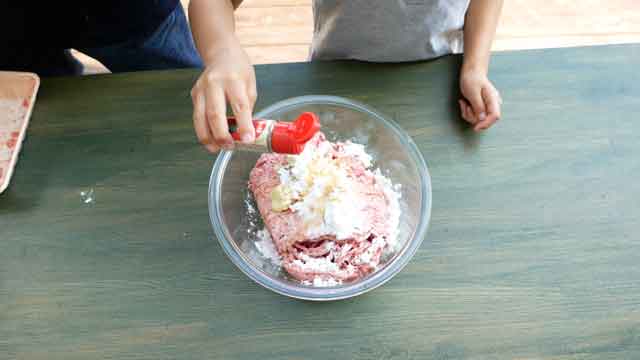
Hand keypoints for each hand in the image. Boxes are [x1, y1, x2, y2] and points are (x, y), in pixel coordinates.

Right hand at [191, 38, 256, 152]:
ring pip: (200, 118)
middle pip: (215, 113)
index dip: (244, 124)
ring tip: (217, 149)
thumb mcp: (251, 84)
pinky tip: (211, 140)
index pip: (239, 105)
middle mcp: (214, 83)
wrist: (221, 53)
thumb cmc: (238, 70)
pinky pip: (197, 117)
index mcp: (234, 79)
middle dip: (221, 135)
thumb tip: (247, 131)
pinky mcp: (194, 95)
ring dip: (208, 137)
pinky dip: (203, 131)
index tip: (248, 139)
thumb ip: (248, 107)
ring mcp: (201, 89)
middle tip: (230, 147)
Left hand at [458, 68, 501, 131]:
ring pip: (478, 119)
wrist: (471, 72)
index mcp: (493, 99)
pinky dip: (467, 112)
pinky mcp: (482, 108)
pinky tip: (464, 103)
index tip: (476, 128)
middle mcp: (492, 104)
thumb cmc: (472, 80)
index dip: (486, 124)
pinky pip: (474, 116)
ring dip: (468, 114)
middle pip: (485, 120)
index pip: (495, 116)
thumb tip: (482, 119)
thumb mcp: (473, 92)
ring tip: (464, 103)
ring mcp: (487, 106)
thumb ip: (478, 106)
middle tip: (466, 106)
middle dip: (472, 116)